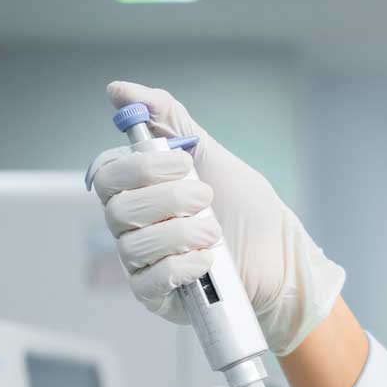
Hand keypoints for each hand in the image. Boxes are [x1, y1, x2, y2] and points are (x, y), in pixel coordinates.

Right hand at [88, 81, 344, 354]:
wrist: (280, 257)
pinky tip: (207, 261)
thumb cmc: (245, 208)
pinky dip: (180, 267)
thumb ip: (168, 119)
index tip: (183, 164)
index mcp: (138, 190)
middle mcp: (132, 226)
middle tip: (206, 197)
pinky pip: (147, 282)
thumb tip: (118, 90)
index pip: (107, 174)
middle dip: (167, 199)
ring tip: (214, 233)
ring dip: (179, 234)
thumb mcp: (211, 154)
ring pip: (132, 245)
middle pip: (116, 208)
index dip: (139, 167)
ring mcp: (141, 262)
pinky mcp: (156, 295)